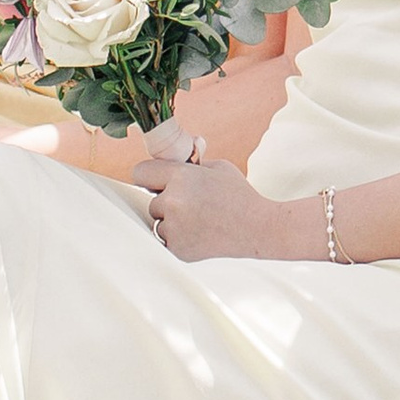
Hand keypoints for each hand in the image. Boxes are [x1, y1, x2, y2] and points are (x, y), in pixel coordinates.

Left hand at [127, 141, 297, 261]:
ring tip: (200, 220)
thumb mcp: (217, 167)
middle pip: (152, 201)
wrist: (258, 228)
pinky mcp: (178, 248)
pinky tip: (201, 233)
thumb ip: (190, 163)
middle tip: (193, 205)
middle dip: (167, 202)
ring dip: (172, 222)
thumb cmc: (239, 195)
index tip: (155, 182)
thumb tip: (174, 151)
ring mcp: (174, 227)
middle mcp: (173, 201)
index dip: (149, 177)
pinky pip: (167, 240)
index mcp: (181, 176)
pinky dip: (179, 238)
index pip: (140, 172)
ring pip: (159, 222)